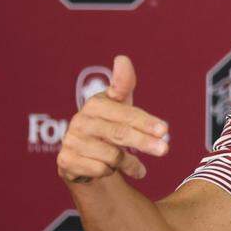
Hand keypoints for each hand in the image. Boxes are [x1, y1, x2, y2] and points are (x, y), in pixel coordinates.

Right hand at [57, 55, 168, 183]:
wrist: (85, 156)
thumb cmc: (109, 124)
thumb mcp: (119, 105)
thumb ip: (123, 84)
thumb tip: (121, 58)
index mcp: (95, 104)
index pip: (125, 113)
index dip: (145, 121)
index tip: (164, 129)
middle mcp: (80, 121)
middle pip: (119, 134)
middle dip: (145, 142)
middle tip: (165, 150)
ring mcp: (71, 141)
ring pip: (111, 156)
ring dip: (128, 163)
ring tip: (135, 165)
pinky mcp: (65, 161)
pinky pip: (99, 170)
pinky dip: (110, 173)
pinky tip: (111, 170)